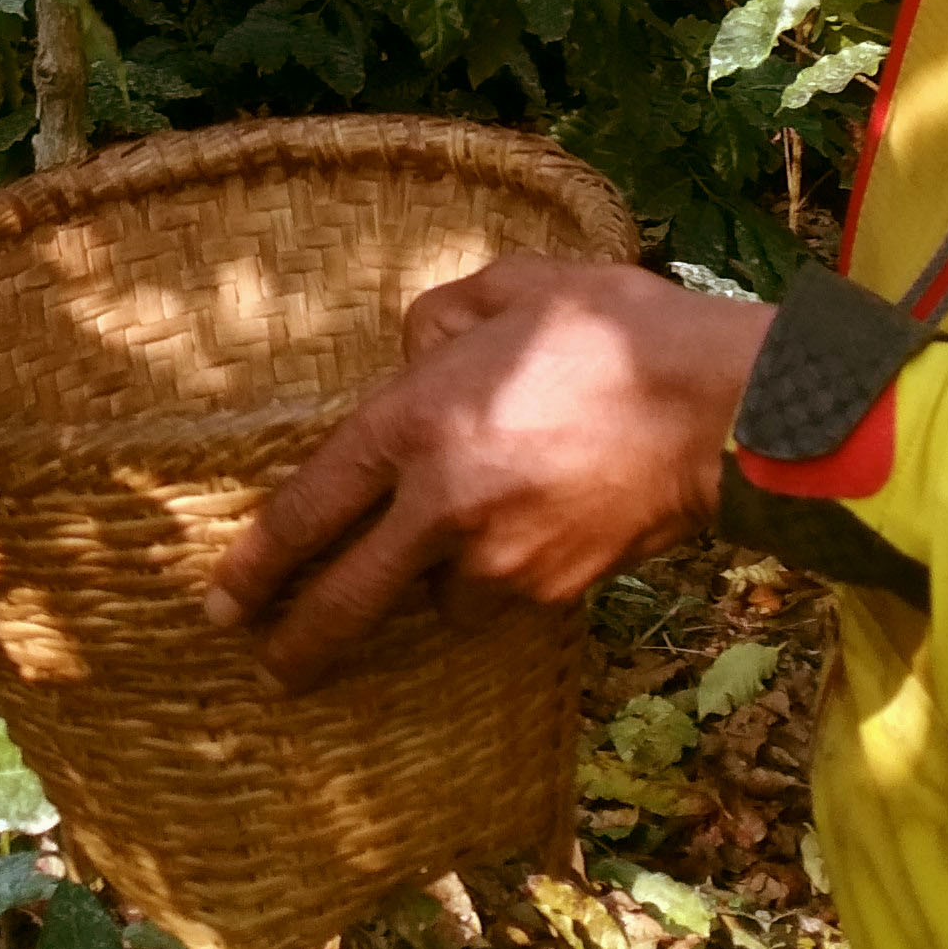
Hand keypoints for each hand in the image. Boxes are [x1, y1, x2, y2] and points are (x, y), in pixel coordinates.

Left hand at [203, 257, 772, 688]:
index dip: (261, 561)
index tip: (226, 598)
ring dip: (422, 588)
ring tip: (437, 557)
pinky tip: (517, 540)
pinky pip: (498, 598)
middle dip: (300, 642)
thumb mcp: (511, 285)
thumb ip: (439, 318)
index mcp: (416, 423)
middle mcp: (442, 505)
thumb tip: (416, 359)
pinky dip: (492, 581)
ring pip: (430, 601)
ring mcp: (500, 560)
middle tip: (272, 664)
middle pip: (347, 600)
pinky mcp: (553, 593)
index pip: (311, 508)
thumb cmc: (614, 331)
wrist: (722, 408)